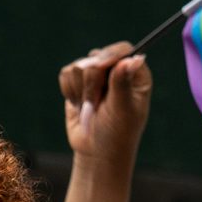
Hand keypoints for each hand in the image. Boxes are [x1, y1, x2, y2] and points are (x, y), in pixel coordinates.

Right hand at [60, 45, 150, 167]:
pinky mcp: (77, 80)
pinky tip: (80, 107)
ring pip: (78, 66)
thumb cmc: (116, 133)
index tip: (99, 69)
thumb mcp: (123, 111)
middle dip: (92, 85)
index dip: (110, 56)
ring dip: (81, 92)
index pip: (123, 50)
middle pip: (95, 57)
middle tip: (97, 106)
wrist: (96, 151)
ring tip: (91, 109)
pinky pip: (65, 74)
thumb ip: (122, 84)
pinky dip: (69, 92)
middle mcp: (117, 69)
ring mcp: (96, 74)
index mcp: (135, 74)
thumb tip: (130, 59)